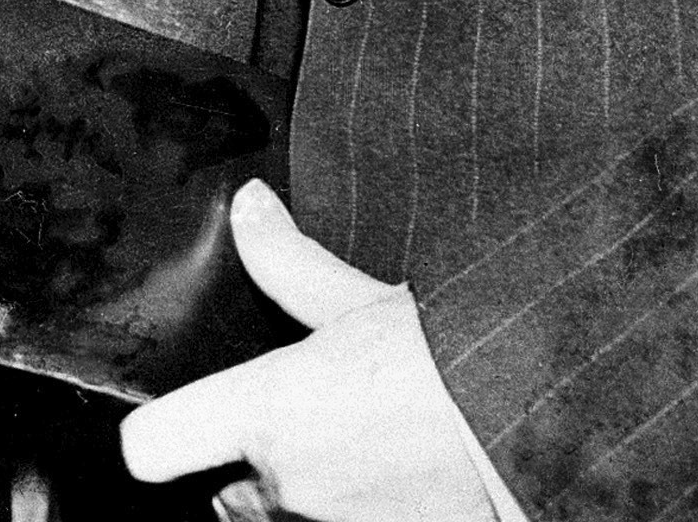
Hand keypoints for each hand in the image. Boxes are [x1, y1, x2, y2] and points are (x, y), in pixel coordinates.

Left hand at [122, 183, 502, 521]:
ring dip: (300, 498)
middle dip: (250, 468)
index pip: (152, 447)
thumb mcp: (370, 300)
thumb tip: (248, 207)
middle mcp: (288, 489)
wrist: (545, 431)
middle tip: (303, 424)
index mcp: (270, 414)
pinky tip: (389, 478)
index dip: (158, 429)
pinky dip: (350, 512)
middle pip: (220, 497)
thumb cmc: (461, 366)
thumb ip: (293, 263)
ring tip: (354, 449)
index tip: (177, 412)